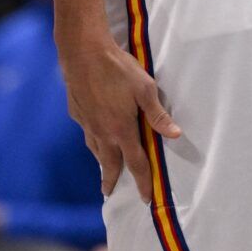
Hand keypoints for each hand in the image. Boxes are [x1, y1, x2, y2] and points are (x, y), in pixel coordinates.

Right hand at [58, 34, 180, 201]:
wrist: (82, 52)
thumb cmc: (117, 68)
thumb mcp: (144, 88)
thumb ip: (158, 114)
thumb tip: (175, 135)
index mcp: (122, 130)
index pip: (136, 164)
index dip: (142, 182)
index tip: (145, 198)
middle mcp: (103, 132)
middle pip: (109, 163)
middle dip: (112, 180)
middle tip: (110, 192)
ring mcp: (87, 123)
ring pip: (95, 150)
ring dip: (101, 162)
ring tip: (104, 167)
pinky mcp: (76, 111)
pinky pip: (86, 132)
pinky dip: (92, 140)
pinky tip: (93, 133)